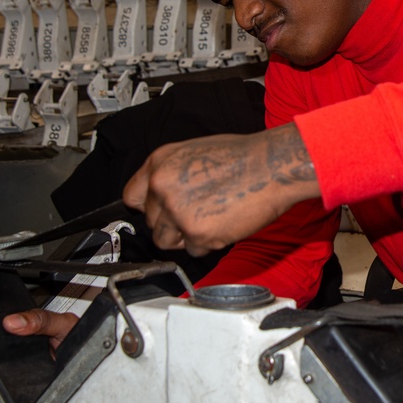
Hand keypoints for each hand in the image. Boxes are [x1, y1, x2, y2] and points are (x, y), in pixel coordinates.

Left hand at [123, 123, 319, 255]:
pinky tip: (223, 223)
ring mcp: (177, 212)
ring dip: (185, 237)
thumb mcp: (193, 152)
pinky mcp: (196, 233)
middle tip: (198, 213)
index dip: (149, 207)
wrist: (271, 166)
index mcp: (159, 163)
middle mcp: (162, 186)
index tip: (158, 212)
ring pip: (166, 241)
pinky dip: (208, 244)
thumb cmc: (242, 156)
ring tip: (210, 219)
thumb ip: (169, 174)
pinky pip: (193, 250)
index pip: (132, 197)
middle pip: (151, 223)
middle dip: (171, 224)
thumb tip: (158, 195)